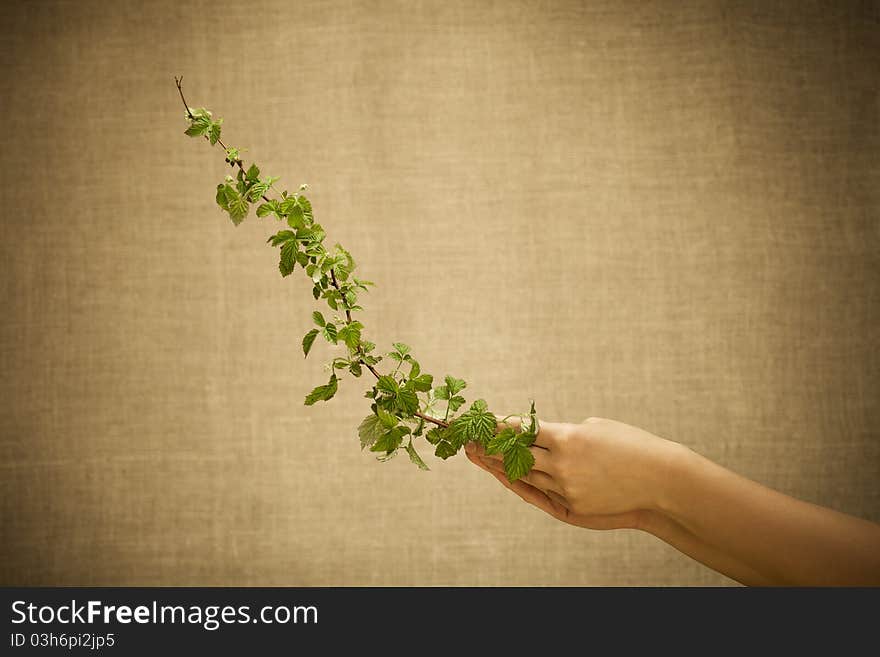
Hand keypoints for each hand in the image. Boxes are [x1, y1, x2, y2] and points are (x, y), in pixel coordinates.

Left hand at [465, 416, 684, 530]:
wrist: (661, 483)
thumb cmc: (632, 447)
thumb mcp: (596, 428)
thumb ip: (565, 433)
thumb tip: (540, 434)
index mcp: (568, 437)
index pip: (522, 429)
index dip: (498, 424)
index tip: (479, 418)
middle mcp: (562, 464)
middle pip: (514, 454)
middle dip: (488, 445)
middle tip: (465, 438)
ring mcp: (566, 488)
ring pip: (522, 475)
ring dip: (497, 465)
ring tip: (476, 454)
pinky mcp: (572, 506)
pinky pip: (537, 492)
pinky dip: (517, 481)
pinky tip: (500, 474)